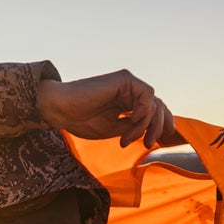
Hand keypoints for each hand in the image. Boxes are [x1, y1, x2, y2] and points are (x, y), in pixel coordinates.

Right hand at [37, 69, 177, 149]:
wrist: (62, 109)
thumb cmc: (81, 120)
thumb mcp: (114, 130)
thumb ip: (133, 128)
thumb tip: (151, 131)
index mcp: (126, 102)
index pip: (153, 111)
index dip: (161, 125)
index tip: (162, 141)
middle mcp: (129, 92)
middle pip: (157, 107)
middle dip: (158, 127)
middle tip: (148, 143)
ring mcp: (127, 85)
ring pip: (154, 103)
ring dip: (145, 125)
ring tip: (128, 137)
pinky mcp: (125, 79)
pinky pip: (147, 95)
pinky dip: (143, 111)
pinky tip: (131, 120)